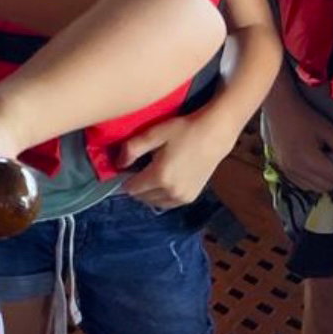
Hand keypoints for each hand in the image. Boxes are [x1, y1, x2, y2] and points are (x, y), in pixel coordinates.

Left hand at [118, 111, 234, 207]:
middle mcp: (171, 192)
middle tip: (139, 168)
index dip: (124, 178)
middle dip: (136, 185)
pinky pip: (167, 203)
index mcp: (160, 177)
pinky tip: (163, 180)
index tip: (126, 167)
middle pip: (141, 197)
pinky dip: (161, 195)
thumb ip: (132, 149)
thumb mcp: (153, 134)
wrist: (214, 135)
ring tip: (151, 173)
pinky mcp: (191, 197)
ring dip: (148, 192)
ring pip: (154, 202)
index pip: (131, 188)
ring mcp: (183, 197)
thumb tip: (118, 164)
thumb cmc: (182, 130)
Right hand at [264, 93, 332, 192]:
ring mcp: (287, 170)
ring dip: (322, 180)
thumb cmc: (305, 118)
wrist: (280, 110)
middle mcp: (295, 169)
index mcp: (307, 160)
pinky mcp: (282, 168)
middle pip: (324, 186)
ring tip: (323, 164)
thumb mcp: (329, 130)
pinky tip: (312, 167)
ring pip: (313, 188)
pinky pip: (302, 184)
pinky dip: (310, 180)